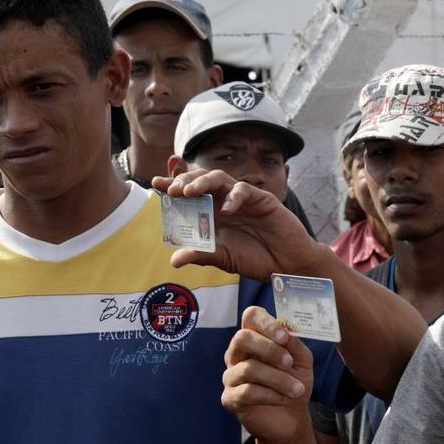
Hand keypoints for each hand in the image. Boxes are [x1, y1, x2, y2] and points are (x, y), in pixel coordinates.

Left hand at [152, 168, 321, 280]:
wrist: (286, 265)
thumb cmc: (256, 259)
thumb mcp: (224, 258)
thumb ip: (202, 255)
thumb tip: (175, 260)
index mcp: (213, 213)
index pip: (190, 195)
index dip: (173, 186)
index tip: (156, 183)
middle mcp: (225, 202)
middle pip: (202, 181)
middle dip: (185, 181)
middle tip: (173, 190)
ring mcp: (243, 199)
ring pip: (220, 178)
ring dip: (203, 182)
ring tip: (190, 192)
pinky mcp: (262, 200)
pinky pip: (244, 191)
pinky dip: (234, 197)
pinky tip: (227, 210)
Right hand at [222, 306, 313, 443]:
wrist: (292, 417)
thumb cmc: (294, 382)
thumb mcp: (302, 360)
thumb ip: (294, 344)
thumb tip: (287, 329)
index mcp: (256, 338)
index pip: (250, 316)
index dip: (266, 322)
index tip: (284, 336)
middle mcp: (238, 353)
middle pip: (241, 338)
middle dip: (269, 349)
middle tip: (289, 362)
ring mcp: (231, 375)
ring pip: (248, 368)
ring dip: (278, 379)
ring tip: (297, 389)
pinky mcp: (229, 398)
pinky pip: (246, 392)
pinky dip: (270, 395)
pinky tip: (283, 399)